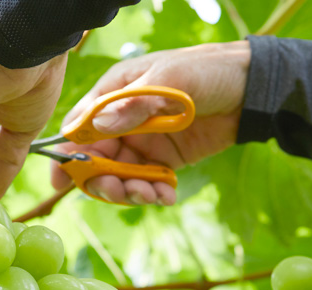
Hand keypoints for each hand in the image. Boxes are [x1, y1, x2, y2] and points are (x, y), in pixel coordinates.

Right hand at [50, 41, 250, 204]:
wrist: (249, 89)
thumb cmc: (205, 71)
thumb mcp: (170, 81)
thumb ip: (134, 105)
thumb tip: (98, 126)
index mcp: (114, 95)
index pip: (79, 127)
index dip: (68, 154)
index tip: (62, 180)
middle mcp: (122, 122)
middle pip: (96, 159)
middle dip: (102, 181)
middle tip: (120, 191)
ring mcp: (142, 143)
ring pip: (120, 177)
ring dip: (129, 192)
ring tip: (151, 195)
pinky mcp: (163, 161)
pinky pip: (148, 184)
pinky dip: (154, 194)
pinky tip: (167, 196)